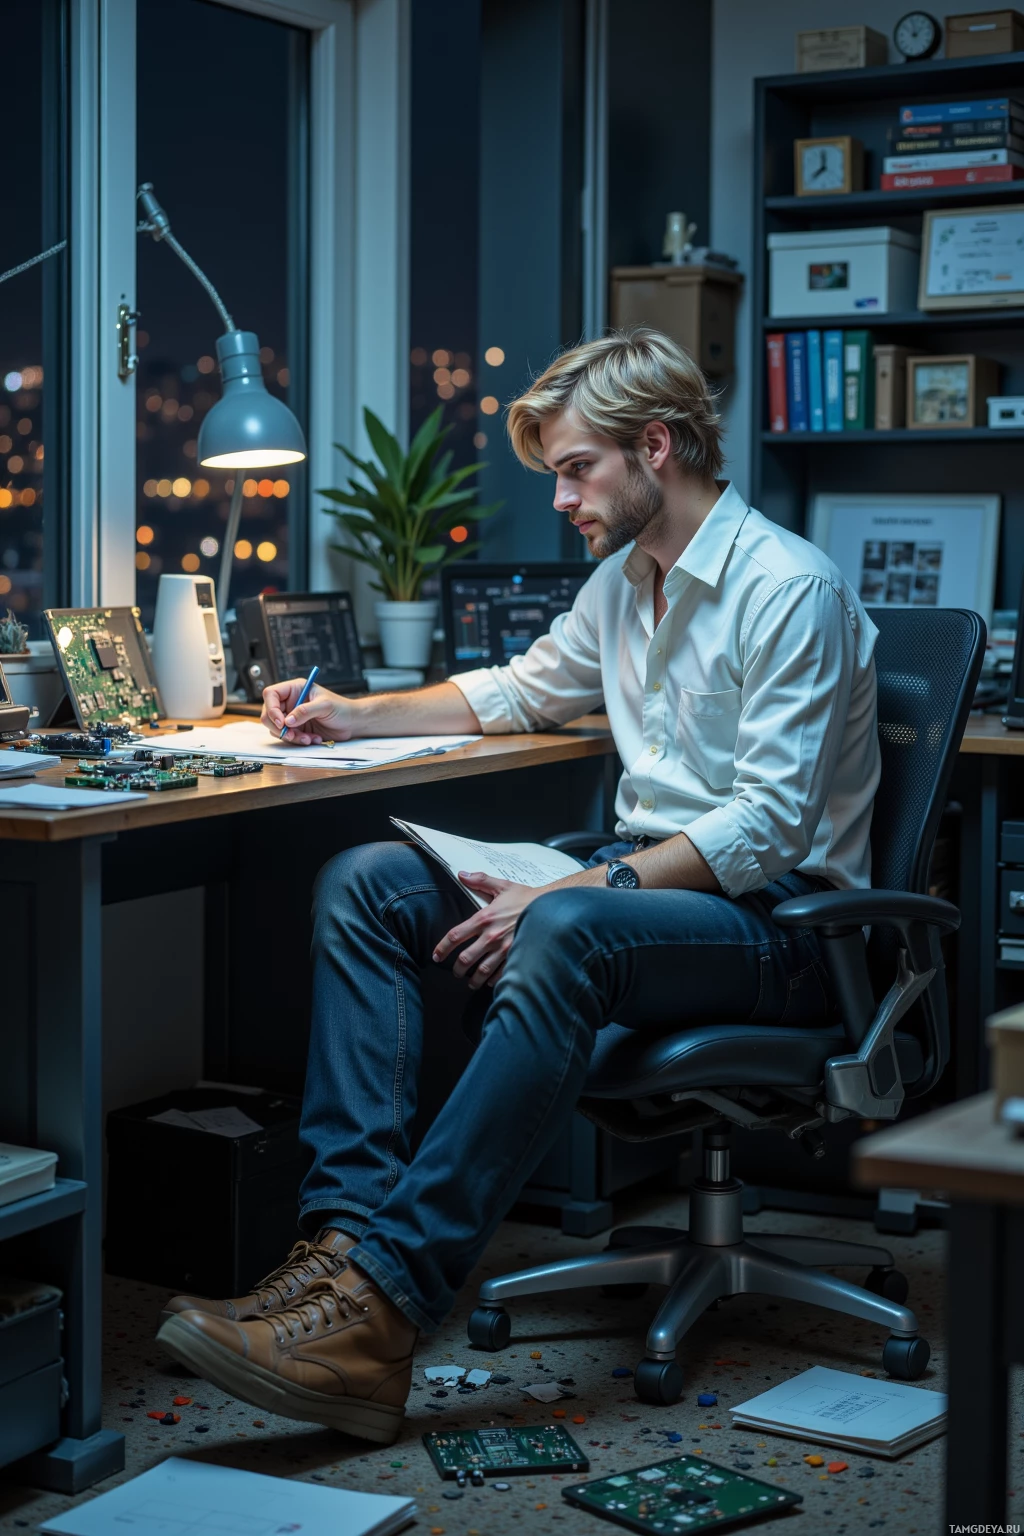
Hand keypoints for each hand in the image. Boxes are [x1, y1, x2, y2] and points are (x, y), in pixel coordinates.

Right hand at [261, 680, 361, 744]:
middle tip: (291, 734)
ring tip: (308, 738)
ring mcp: (292, 716)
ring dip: (291, 736)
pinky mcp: (297, 729)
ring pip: (277, 728)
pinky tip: (313, 739)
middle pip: (269, 713)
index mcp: (294, 689)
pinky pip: (288, 737)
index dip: (271, 708)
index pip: (271, 694)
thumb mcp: (325, 706)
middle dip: (278, 727)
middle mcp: (290, 702)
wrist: (351, 723)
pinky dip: (298, 741)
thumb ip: (305, 711)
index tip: (281, 721)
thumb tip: (287, 720)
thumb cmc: (341, 708)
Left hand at [432, 872, 539, 988]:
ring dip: (473, 979)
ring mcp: (504, 949)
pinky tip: (489, 981)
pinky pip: (500, 974)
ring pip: (482, 971)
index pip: (455, 935)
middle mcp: (491, 936)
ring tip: (470, 982)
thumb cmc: (525, 897)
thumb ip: (480, 880)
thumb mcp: (502, 885)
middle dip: (457, 969)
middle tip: (455, 972)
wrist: (550, 907)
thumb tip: (461, 874)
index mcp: (484, 918)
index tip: (436, 955)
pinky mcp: (516, 956)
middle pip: (466, 959)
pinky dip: (492, 980)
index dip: (442, 947)